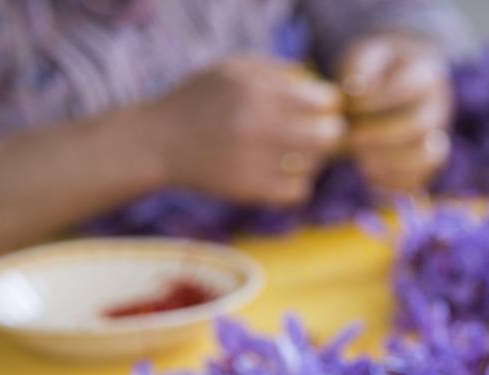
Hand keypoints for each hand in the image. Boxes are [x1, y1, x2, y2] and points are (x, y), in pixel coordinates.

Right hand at [145, 54, 344, 207]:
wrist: (158, 141)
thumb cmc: (200, 100)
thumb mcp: (231, 69)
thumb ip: (275, 69)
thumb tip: (316, 82)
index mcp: (257, 90)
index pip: (322, 100)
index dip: (328, 104)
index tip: (320, 107)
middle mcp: (258, 124)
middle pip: (327, 135)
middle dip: (330, 133)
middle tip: (323, 132)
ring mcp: (253, 159)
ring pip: (314, 165)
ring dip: (314, 159)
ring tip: (301, 153)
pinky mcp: (248, 189)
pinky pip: (297, 191)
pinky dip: (298, 184)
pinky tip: (287, 175)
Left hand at [339, 33, 452, 194]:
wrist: (389, 90)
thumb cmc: (371, 74)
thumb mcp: (362, 58)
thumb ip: (358, 68)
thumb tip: (355, 90)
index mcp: (425, 76)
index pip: (408, 88)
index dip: (375, 99)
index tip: (349, 105)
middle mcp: (438, 108)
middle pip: (418, 126)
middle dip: (379, 135)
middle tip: (351, 137)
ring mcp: (436, 138)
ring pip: (427, 158)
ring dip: (390, 164)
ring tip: (360, 161)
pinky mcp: (426, 166)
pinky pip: (419, 182)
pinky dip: (394, 185)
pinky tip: (369, 177)